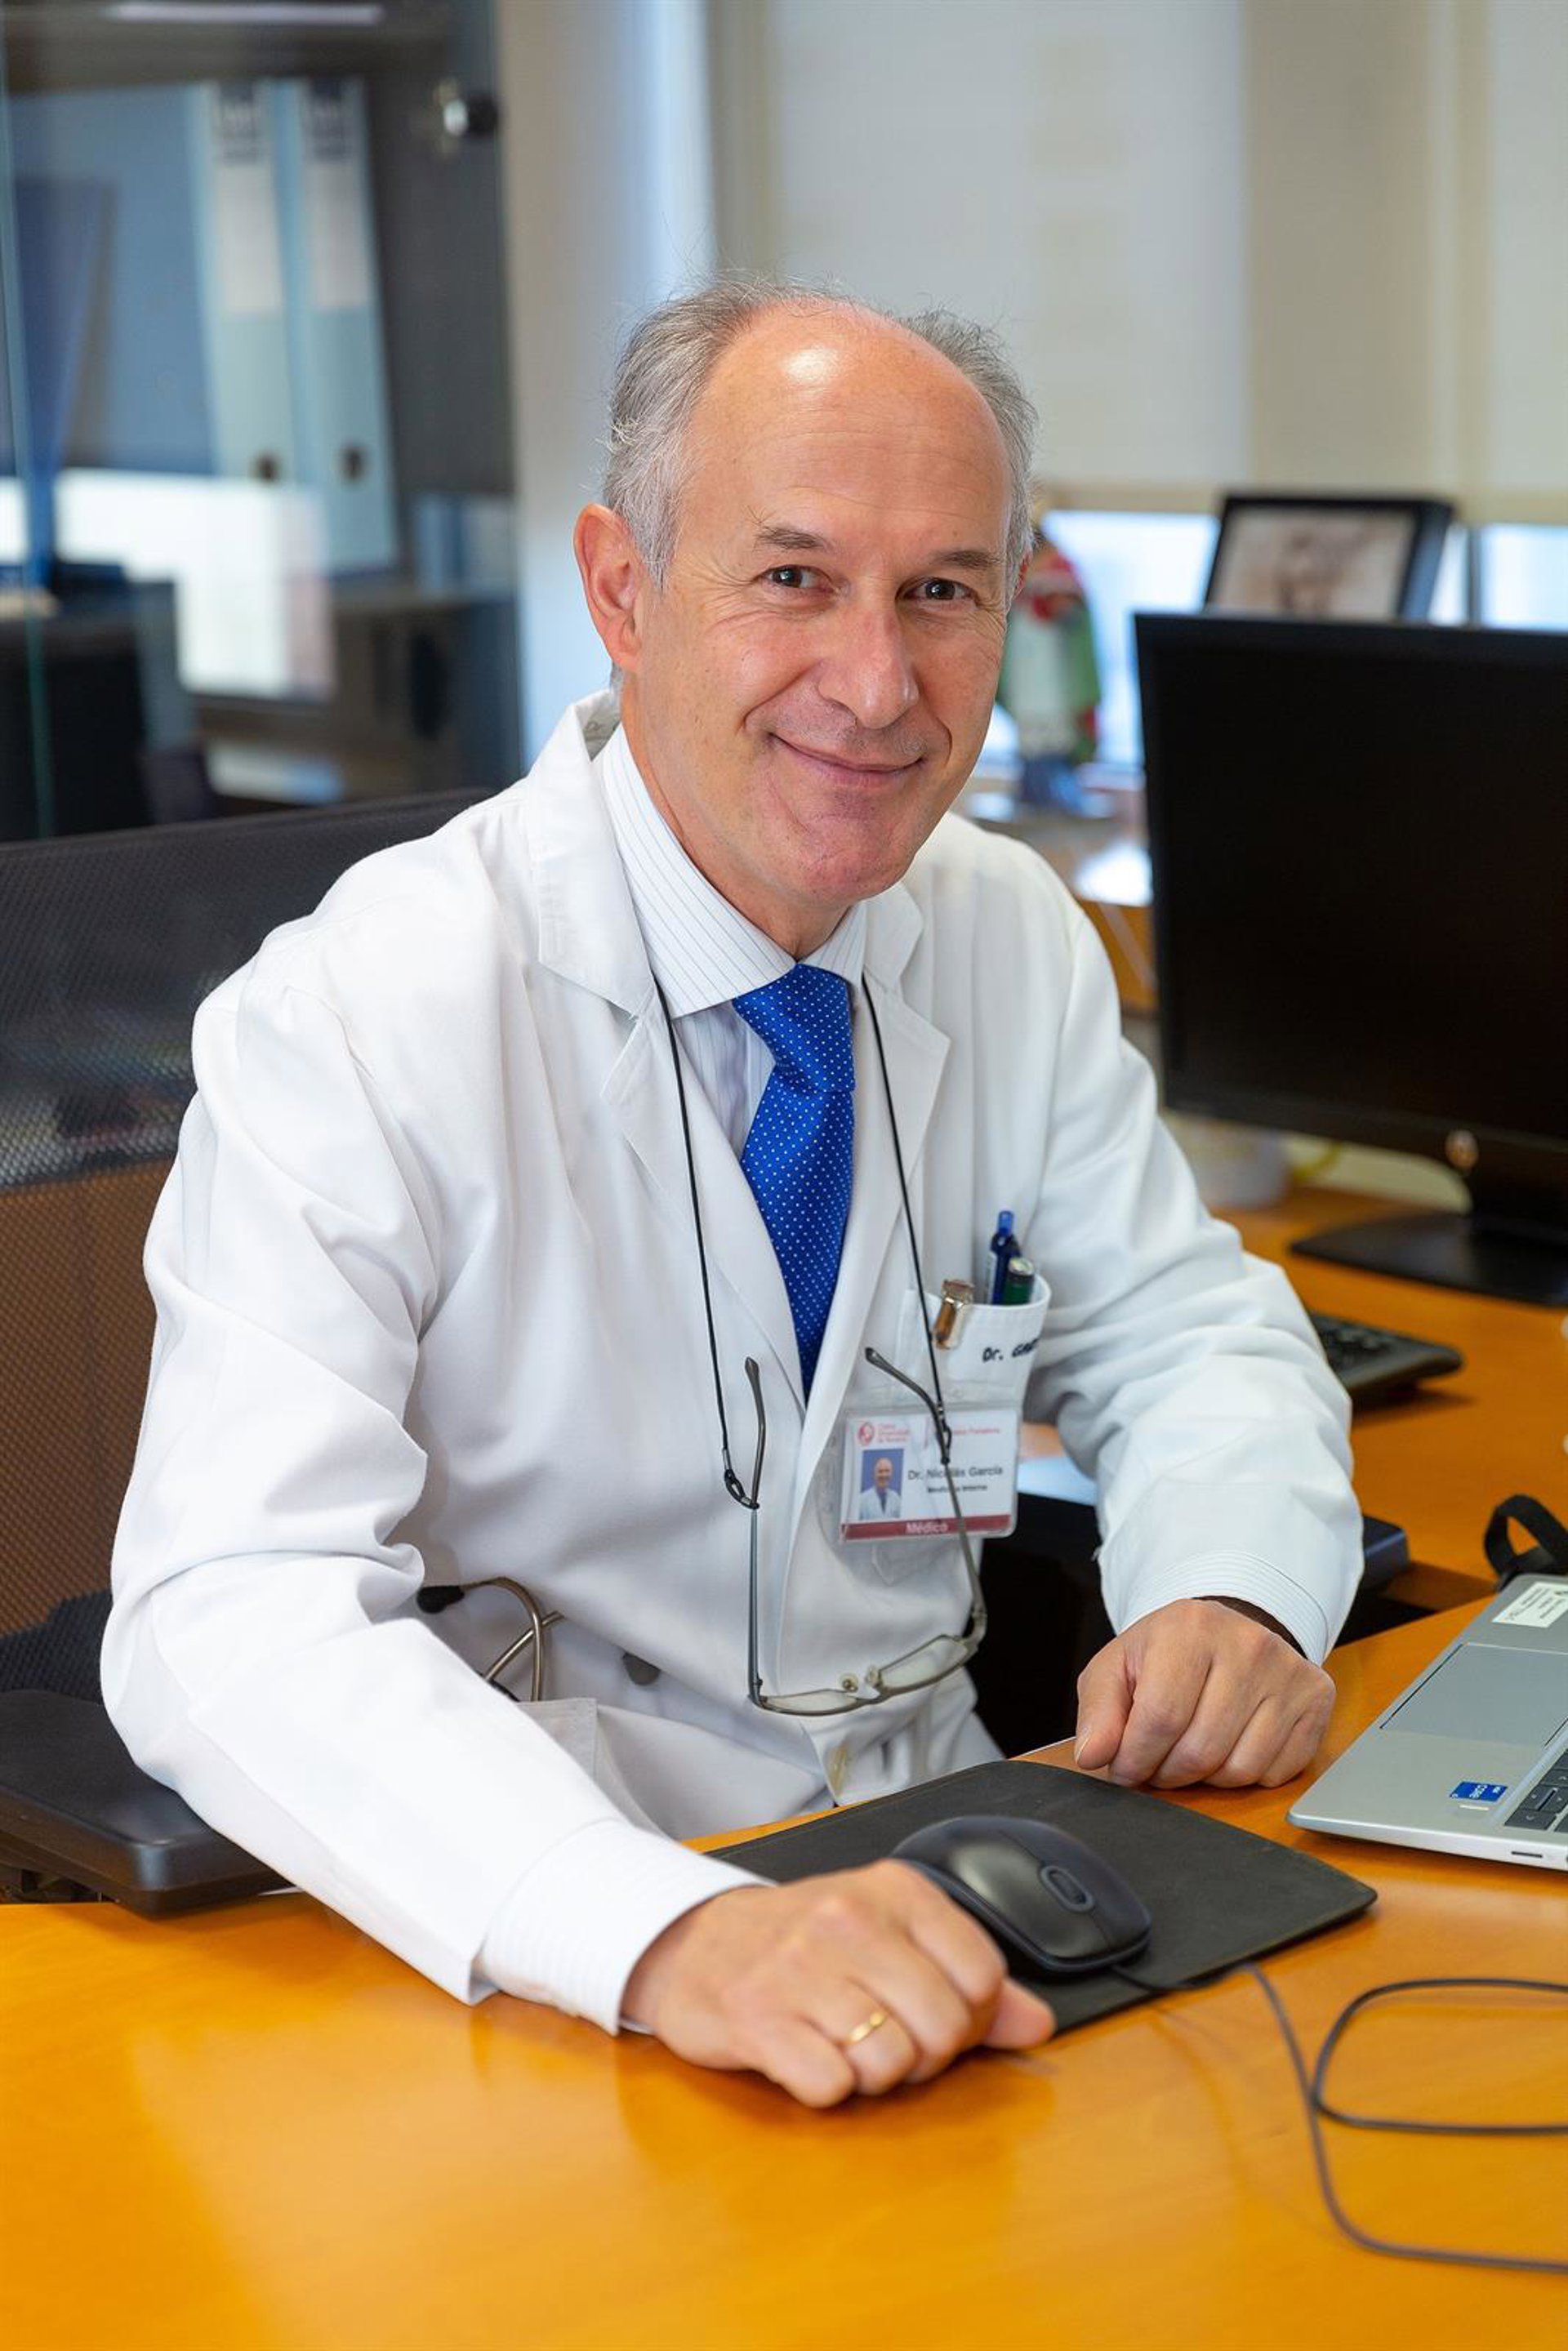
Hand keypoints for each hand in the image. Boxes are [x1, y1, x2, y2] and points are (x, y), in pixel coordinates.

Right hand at [621, 1863, 1054, 2107]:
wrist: (695, 1942)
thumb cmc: (806, 1945)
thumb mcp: (891, 1937)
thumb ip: (971, 1980)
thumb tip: (1037, 2025)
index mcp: (895, 1891)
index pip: (983, 1977)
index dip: (969, 2017)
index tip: (933, 2013)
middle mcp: (850, 1919)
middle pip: (944, 2027)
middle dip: (926, 2055)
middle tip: (886, 2038)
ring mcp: (801, 1968)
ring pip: (892, 2062)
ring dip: (874, 2075)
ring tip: (844, 2045)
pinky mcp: (756, 2019)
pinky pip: (831, 2086)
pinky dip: (827, 2088)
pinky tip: (807, 2057)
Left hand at [1073, 1597, 1334, 1790]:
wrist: (1227, 1630)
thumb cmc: (1167, 1654)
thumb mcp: (1118, 1668)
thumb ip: (1098, 1711)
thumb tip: (1093, 1756)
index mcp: (1189, 1628)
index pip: (1160, 1719)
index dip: (1135, 1759)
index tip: (1124, 1767)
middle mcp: (1247, 1644)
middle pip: (1200, 1750)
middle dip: (1167, 1772)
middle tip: (1156, 1763)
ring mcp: (1288, 1671)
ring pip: (1239, 1769)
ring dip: (1206, 1778)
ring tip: (1190, 1751)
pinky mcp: (1316, 1698)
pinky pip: (1276, 1772)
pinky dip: (1246, 1775)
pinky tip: (1230, 1745)